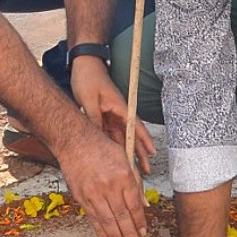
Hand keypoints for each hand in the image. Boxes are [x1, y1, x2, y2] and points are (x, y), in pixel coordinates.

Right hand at [57, 128, 147, 236]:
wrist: (74, 141)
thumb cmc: (101, 147)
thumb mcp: (125, 158)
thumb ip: (135, 181)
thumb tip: (143, 204)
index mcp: (123, 175)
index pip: (134, 205)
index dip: (140, 221)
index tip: (143, 232)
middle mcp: (109, 186)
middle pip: (122, 216)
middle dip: (130, 234)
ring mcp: (93, 192)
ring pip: (107, 221)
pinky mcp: (81, 197)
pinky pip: (93, 218)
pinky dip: (100, 231)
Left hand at [69, 58, 155, 173]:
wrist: (83, 64)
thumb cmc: (88, 78)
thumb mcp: (89, 100)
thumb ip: (94, 119)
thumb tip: (99, 138)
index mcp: (120, 108)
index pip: (136, 127)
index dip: (145, 141)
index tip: (153, 153)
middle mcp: (119, 113)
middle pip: (131, 137)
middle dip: (140, 154)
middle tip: (146, 171)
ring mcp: (112, 116)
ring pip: (122, 139)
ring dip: (127, 154)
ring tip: (133, 171)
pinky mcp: (104, 116)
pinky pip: (110, 135)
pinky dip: (114, 147)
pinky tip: (117, 159)